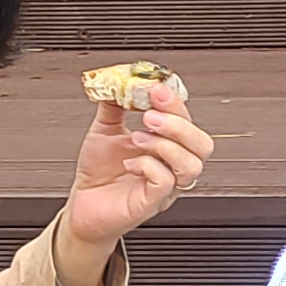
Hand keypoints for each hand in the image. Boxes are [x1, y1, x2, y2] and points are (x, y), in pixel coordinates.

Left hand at [59, 80, 217, 253]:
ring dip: (165, 145)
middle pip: (202, 144)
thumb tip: (119, 82)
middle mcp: (172, 165)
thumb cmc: (99, 173)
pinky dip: (148, 166)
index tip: (155, 89)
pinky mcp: (152, 202)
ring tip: (137, 138)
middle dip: (178, 125)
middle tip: (149, 116)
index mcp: (167, 145)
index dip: (175, 102)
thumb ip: (114, 104)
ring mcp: (166, 186)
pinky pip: (166, 182)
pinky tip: (130, 164)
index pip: (188, 120)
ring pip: (191, 165)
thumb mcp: (105, 129)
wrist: (82, 204)